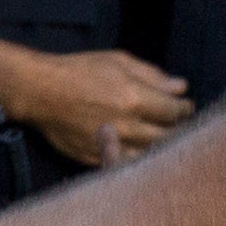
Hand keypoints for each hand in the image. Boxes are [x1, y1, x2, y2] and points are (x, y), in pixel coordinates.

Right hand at [0, 35, 191, 169]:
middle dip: (179, 130)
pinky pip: (127, 165)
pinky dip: (139, 160)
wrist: (39, 92)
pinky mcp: (95, 158)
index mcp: (134, 98)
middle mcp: (126, 126)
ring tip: (164, 139)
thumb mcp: (117, 61)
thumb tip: (181, 87)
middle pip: (168, 137)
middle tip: (180, 125)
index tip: (186, 107)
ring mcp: (111, 145)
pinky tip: (142, 151)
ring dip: (162, 148)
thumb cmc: (78, 71)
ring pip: (151, 156)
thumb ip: (152, 75)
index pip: (176, 111)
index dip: (186, 109)